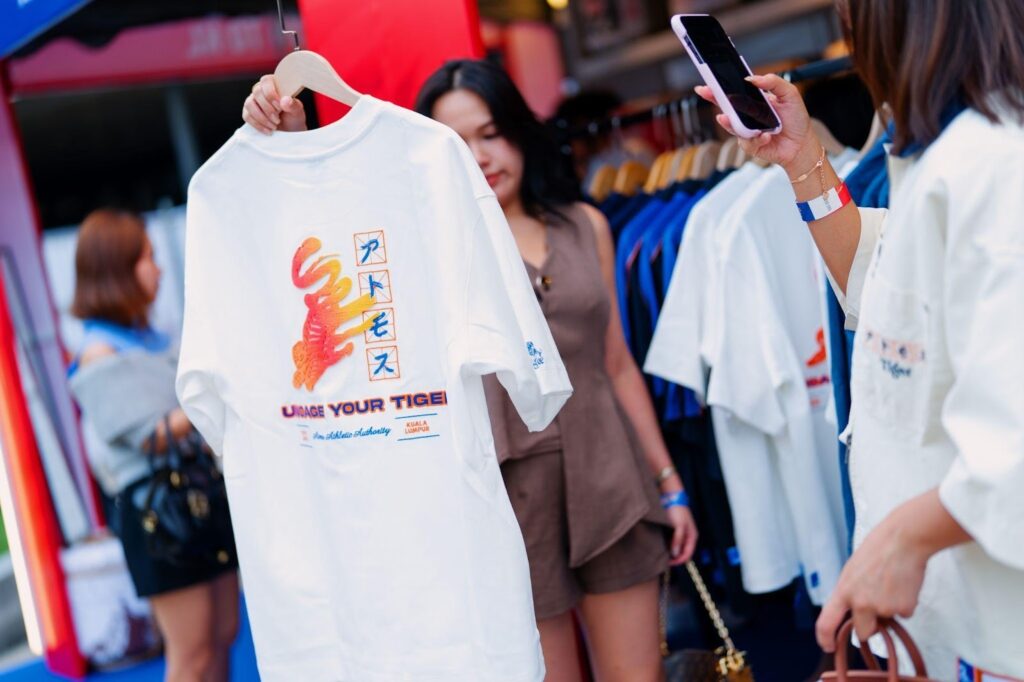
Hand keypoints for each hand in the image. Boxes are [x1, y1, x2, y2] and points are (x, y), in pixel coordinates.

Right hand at [242, 74, 307, 134]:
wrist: (289, 131)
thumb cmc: (293, 117)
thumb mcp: (297, 112)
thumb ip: (293, 105)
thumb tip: (285, 100)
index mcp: (274, 84)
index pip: (266, 80)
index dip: (271, 93)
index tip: (280, 107)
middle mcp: (261, 89)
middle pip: (257, 92)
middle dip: (268, 109)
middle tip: (278, 120)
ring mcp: (253, 100)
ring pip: (249, 104)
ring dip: (262, 117)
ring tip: (274, 126)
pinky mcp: (248, 112)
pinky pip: (247, 116)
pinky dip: (258, 125)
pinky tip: (268, 130)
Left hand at [666, 504, 698, 565]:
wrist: (671, 497)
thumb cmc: (677, 510)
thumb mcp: (679, 526)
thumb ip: (678, 540)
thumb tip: (675, 554)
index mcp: (692, 537)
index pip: (687, 555)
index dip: (678, 560)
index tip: (668, 563)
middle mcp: (687, 537)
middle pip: (682, 552)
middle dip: (674, 557)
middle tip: (663, 559)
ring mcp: (681, 534)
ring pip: (676, 547)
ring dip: (670, 551)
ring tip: (661, 553)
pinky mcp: (674, 530)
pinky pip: (671, 542)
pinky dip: (667, 545)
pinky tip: (660, 545)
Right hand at [694, 73, 816, 172]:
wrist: (802, 144)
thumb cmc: (796, 119)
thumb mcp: (790, 94)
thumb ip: (773, 82)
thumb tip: (752, 78)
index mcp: (754, 101)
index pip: (735, 92)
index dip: (720, 87)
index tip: (709, 81)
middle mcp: (748, 116)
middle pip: (726, 107)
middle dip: (714, 99)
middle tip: (706, 92)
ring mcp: (747, 131)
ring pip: (732, 126)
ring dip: (729, 122)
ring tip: (726, 117)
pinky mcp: (750, 145)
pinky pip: (747, 141)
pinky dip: (757, 138)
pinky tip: (767, 136)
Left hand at [815, 512, 928, 651]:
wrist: (903, 540)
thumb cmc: (876, 551)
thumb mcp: (852, 572)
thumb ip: (850, 593)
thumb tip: (853, 612)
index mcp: (843, 591)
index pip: (826, 623)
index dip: (825, 639)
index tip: (828, 646)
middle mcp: (860, 603)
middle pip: (863, 632)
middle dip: (870, 626)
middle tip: (877, 606)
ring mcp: (883, 607)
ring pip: (887, 621)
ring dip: (890, 610)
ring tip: (891, 583)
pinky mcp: (904, 608)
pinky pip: (904, 613)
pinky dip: (905, 603)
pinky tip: (904, 584)